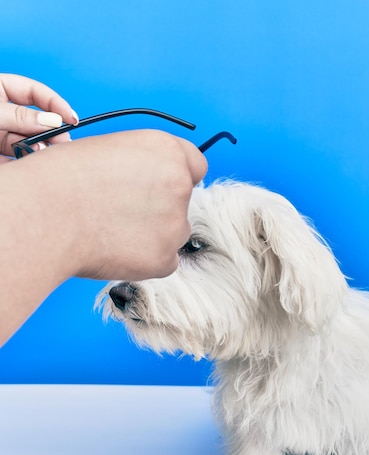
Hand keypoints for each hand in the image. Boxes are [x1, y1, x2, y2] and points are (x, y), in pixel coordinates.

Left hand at [0, 73, 77, 162]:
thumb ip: (20, 116)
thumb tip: (53, 121)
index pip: (34, 92)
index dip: (55, 104)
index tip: (71, 120)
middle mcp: (2, 110)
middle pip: (35, 119)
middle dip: (50, 131)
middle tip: (63, 142)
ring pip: (28, 139)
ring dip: (39, 147)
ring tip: (44, 154)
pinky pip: (16, 155)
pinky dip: (26, 159)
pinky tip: (30, 162)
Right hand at [16, 129, 208, 280]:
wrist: (45, 213)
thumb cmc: (64, 179)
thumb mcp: (111, 150)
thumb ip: (144, 166)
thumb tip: (149, 182)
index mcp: (167, 151)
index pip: (195, 165)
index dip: (178, 176)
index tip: (163, 185)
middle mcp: (179, 185)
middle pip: (183, 202)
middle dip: (162, 208)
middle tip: (124, 212)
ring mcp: (175, 224)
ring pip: (174, 233)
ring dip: (154, 235)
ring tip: (112, 229)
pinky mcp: (165, 259)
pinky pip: (164, 261)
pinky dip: (146, 260)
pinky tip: (115, 249)